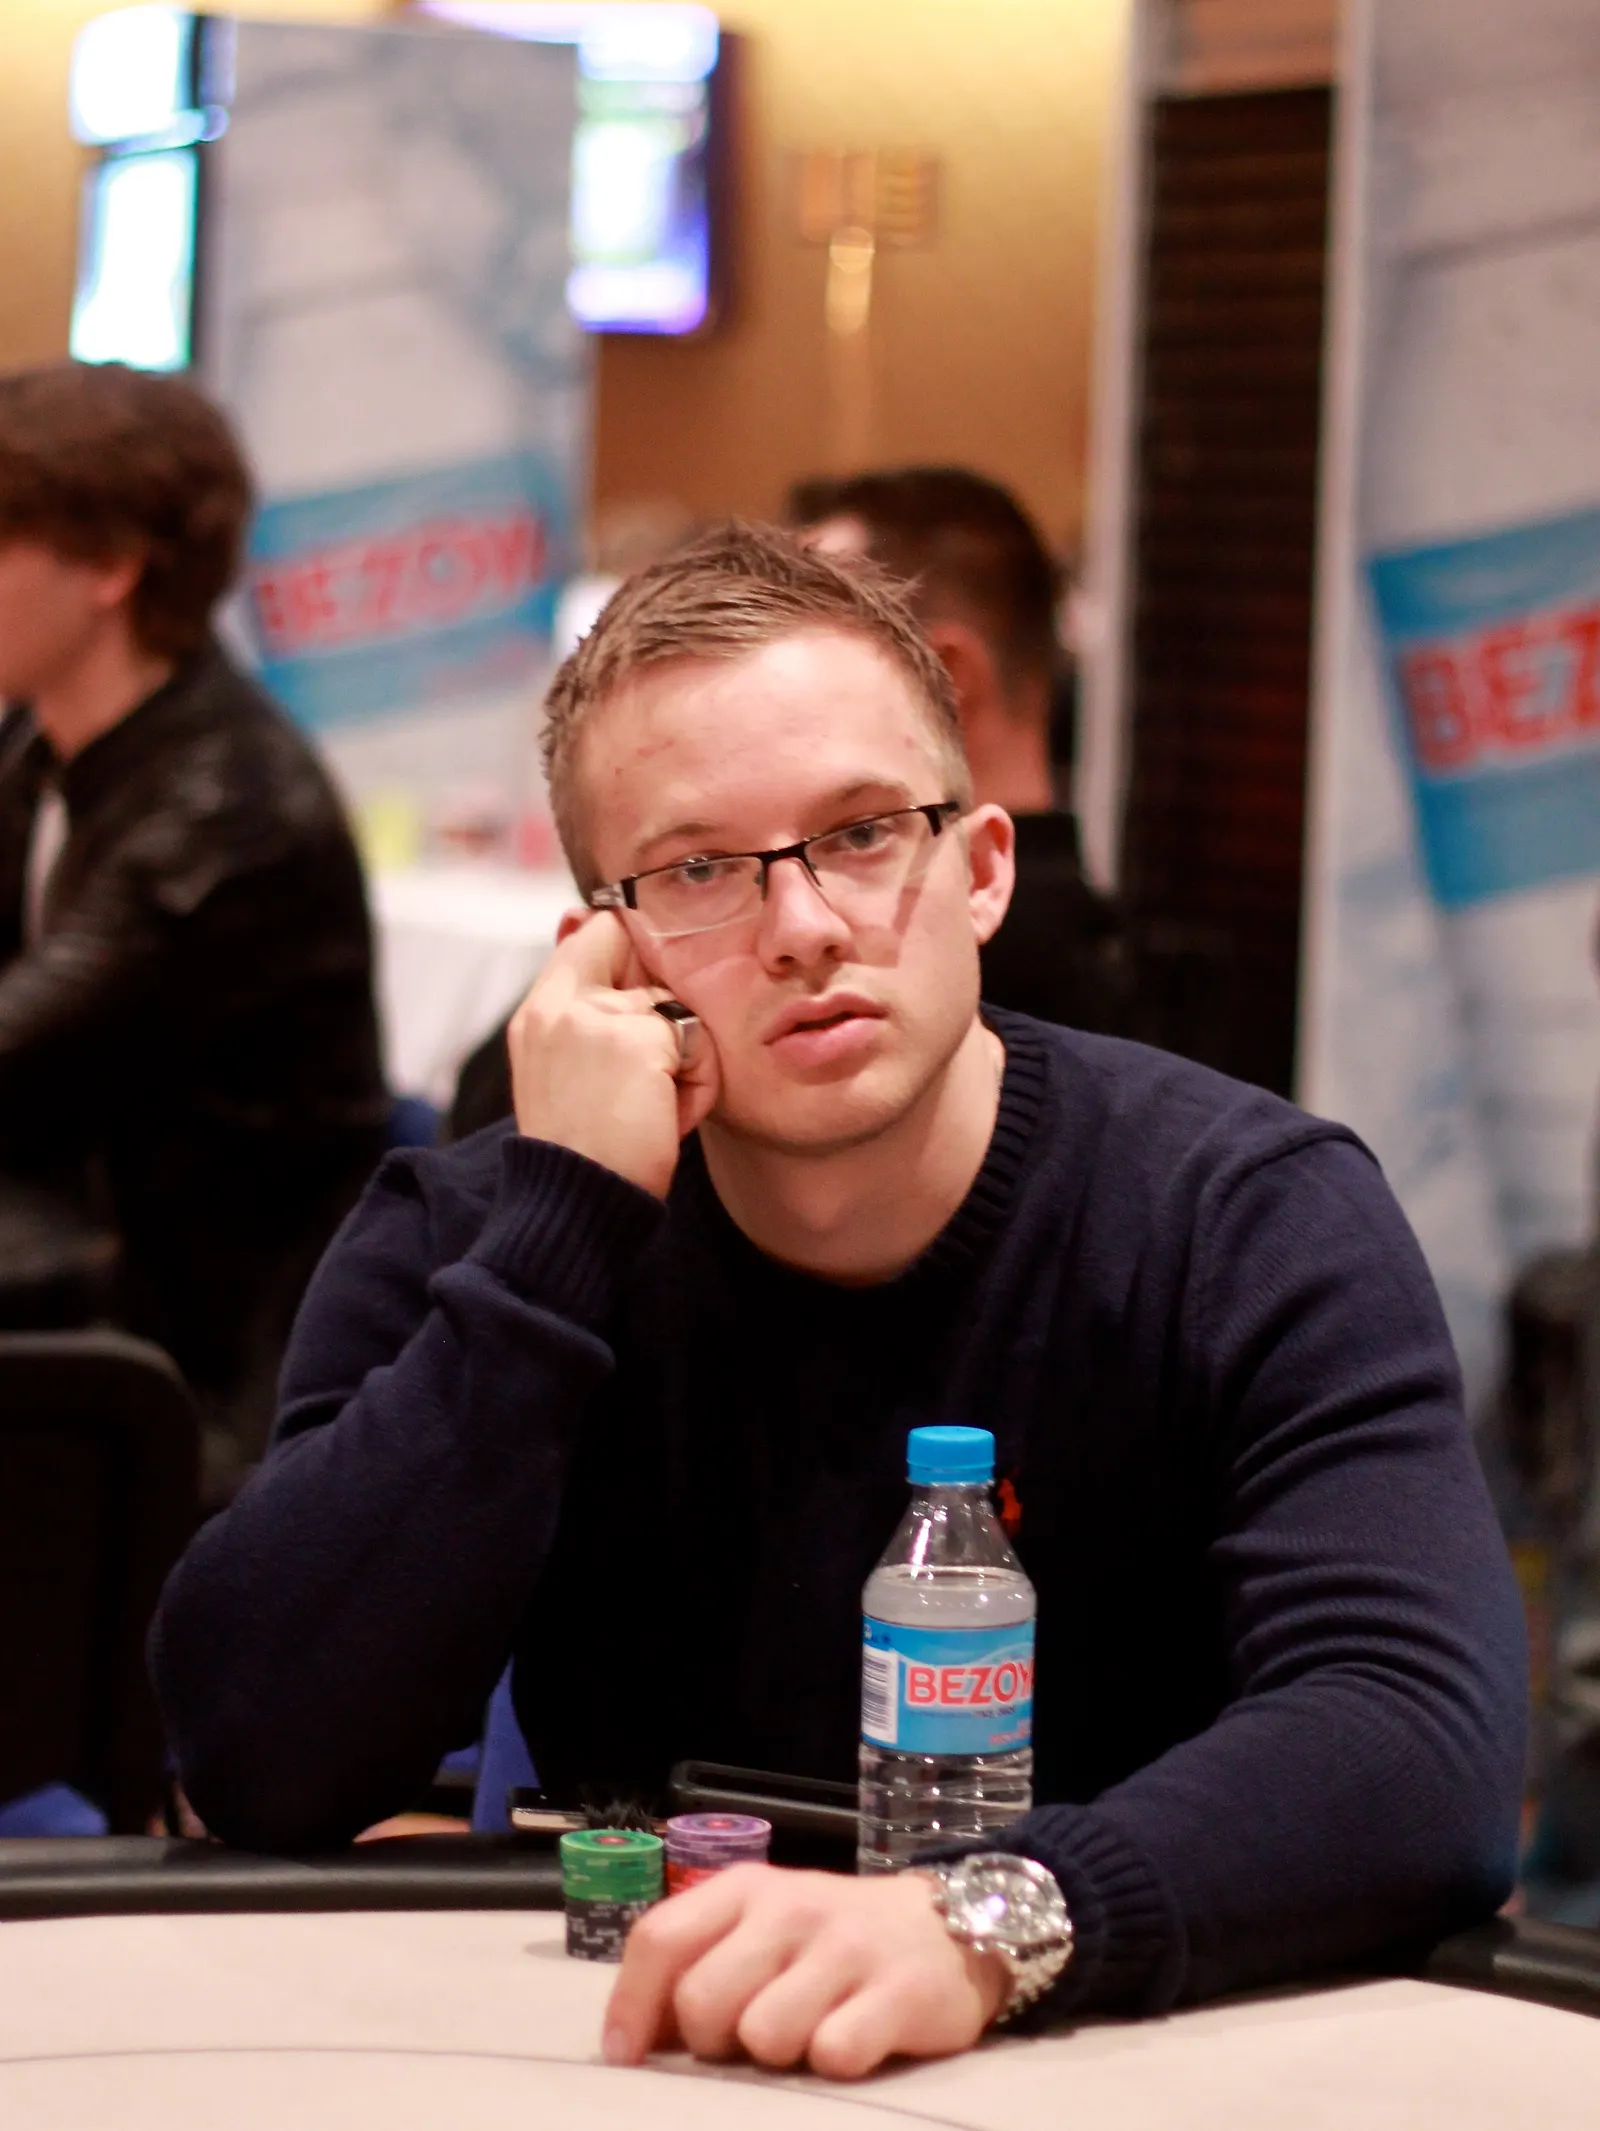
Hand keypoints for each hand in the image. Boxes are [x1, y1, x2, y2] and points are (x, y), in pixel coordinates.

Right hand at [508, 911, 716, 1196]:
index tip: (646, 1002)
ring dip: (683, 1061)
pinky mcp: (639, 1039)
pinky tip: (668, 1120)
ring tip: (653, 1108)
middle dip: (663, 1010)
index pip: (593, 932)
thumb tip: (582, 917)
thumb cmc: (582, 1149)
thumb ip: (582, 1008)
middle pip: (640, 953)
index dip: (633, 955)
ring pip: (678, 1010)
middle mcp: (560, 1003)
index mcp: (539, 1011)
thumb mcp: (563, 1069)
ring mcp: (597, 1017)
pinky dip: (698, 1088)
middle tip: (646, 1072)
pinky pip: (700, 1046)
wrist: (576, 1203)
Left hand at [602, 1864, 1008, 2080]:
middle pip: (702, 2001)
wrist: (948, 1924)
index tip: (626, 2057)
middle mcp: (791, 1908)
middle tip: (747, 2038)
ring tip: (808, 2032)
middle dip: (713, 2040)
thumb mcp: (764, 1927)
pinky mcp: (898, 1990)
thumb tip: (637, 2036)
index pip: (659, 1940)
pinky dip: (836, 2062)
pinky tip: (854, 2038)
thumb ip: (703, 1963)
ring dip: (780, 2054)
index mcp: (745, 1889)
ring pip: (764, 2035)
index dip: (630, 2006)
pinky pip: (835, 2053)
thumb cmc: (833, 1937)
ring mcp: (846, 1947)